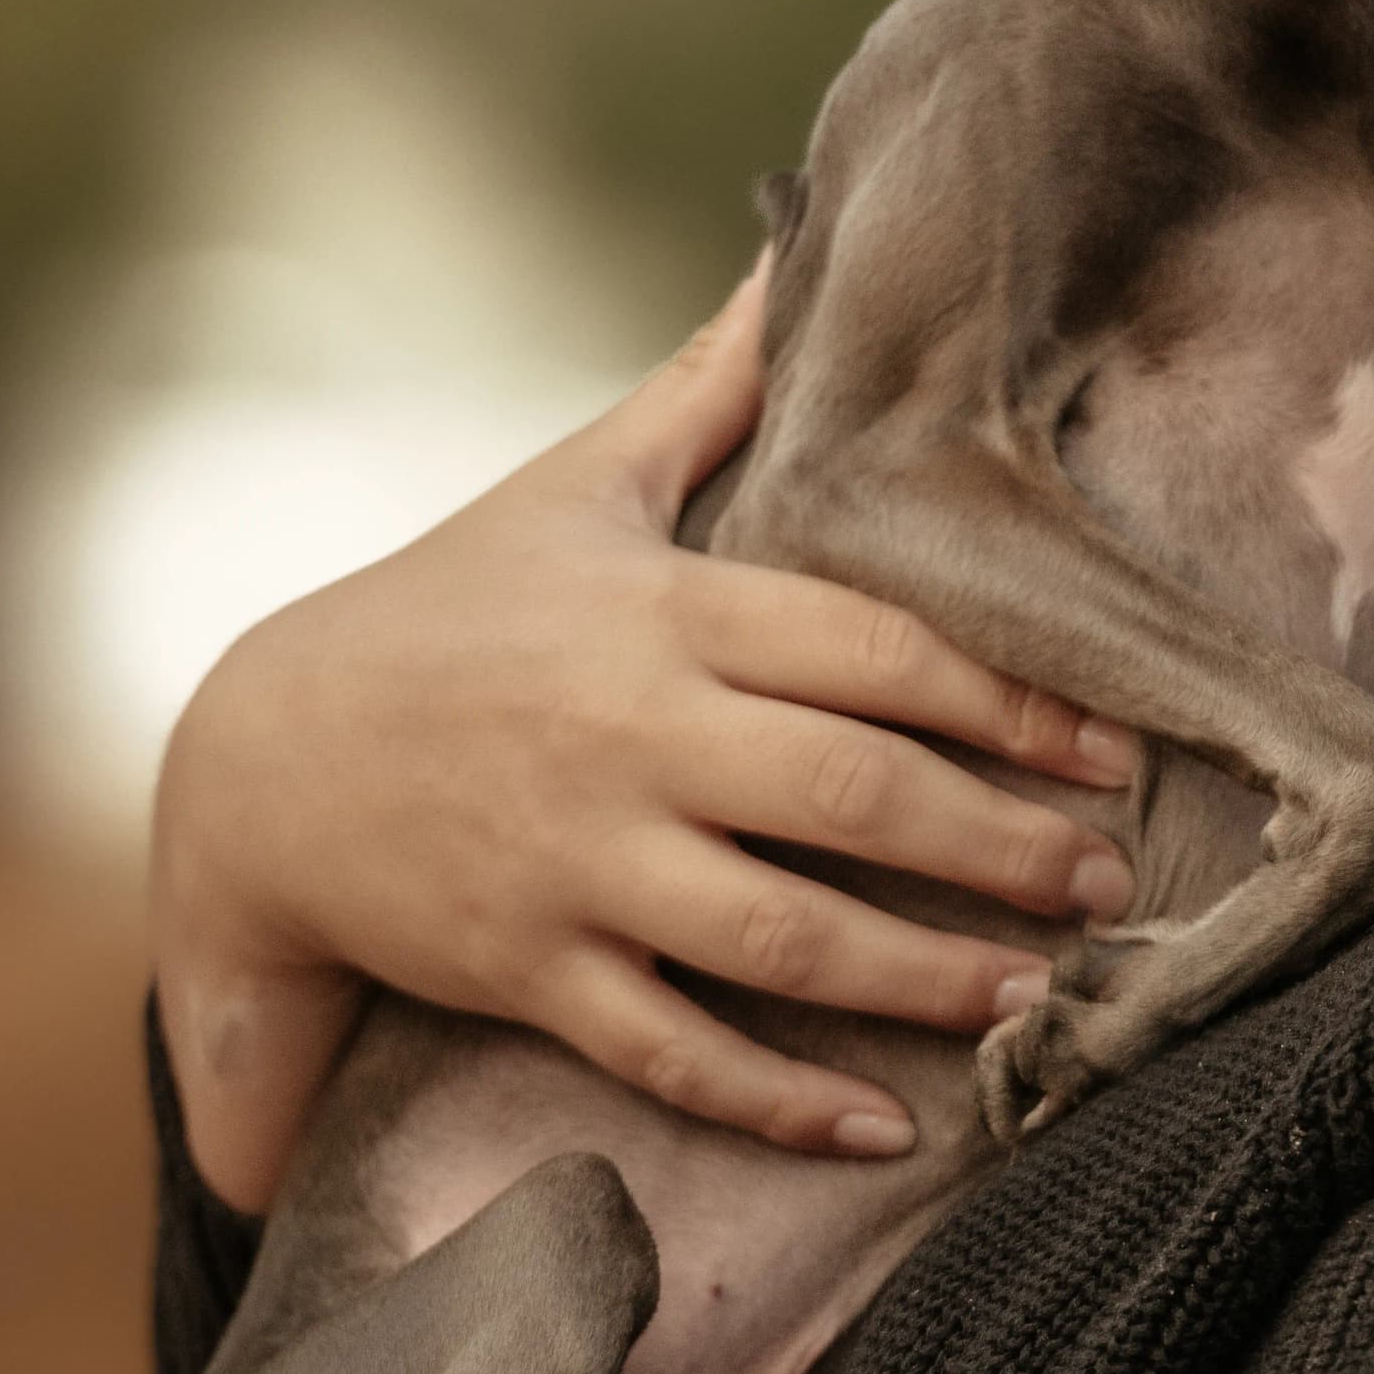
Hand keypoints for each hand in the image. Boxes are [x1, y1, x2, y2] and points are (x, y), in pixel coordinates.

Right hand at [151, 270, 1144, 1200]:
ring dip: (921, 976)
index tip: (1109, 745)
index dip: (1005, 702)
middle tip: (1110, 883)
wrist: (264, 759)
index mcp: (666, 614)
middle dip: (998, 845)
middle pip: (851, 796)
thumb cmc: (454, 606)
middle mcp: (632, 738)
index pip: (872, 652)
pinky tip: (879, 1125)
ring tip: (1033, 997)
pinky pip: (669, 1048)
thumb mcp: (578, 483)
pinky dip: (777, 1097)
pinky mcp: (527, 968)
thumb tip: (799, 248)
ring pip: (780, 935)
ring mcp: (578, 863)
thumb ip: (709, 387)